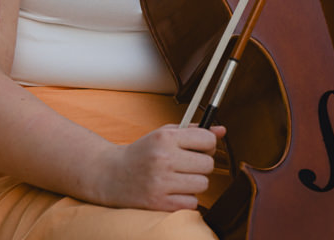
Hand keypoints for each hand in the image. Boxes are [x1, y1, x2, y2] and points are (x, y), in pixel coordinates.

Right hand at [93, 124, 225, 211]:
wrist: (111, 174)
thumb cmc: (141, 153)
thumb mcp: (163, 135)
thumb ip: (193, 131)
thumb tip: (222, 130)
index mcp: (164, 138)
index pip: (207, 140)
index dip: (207, 145)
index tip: (199, 148)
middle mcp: (163, 158)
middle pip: (208, 164)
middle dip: (201, 165)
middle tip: (187, 165)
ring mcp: (161, 182)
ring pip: (203, 184)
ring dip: (194, 183)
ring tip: (179, 178)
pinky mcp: (159, 202)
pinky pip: (192, 203)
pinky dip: (186, 199)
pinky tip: (173, 191)